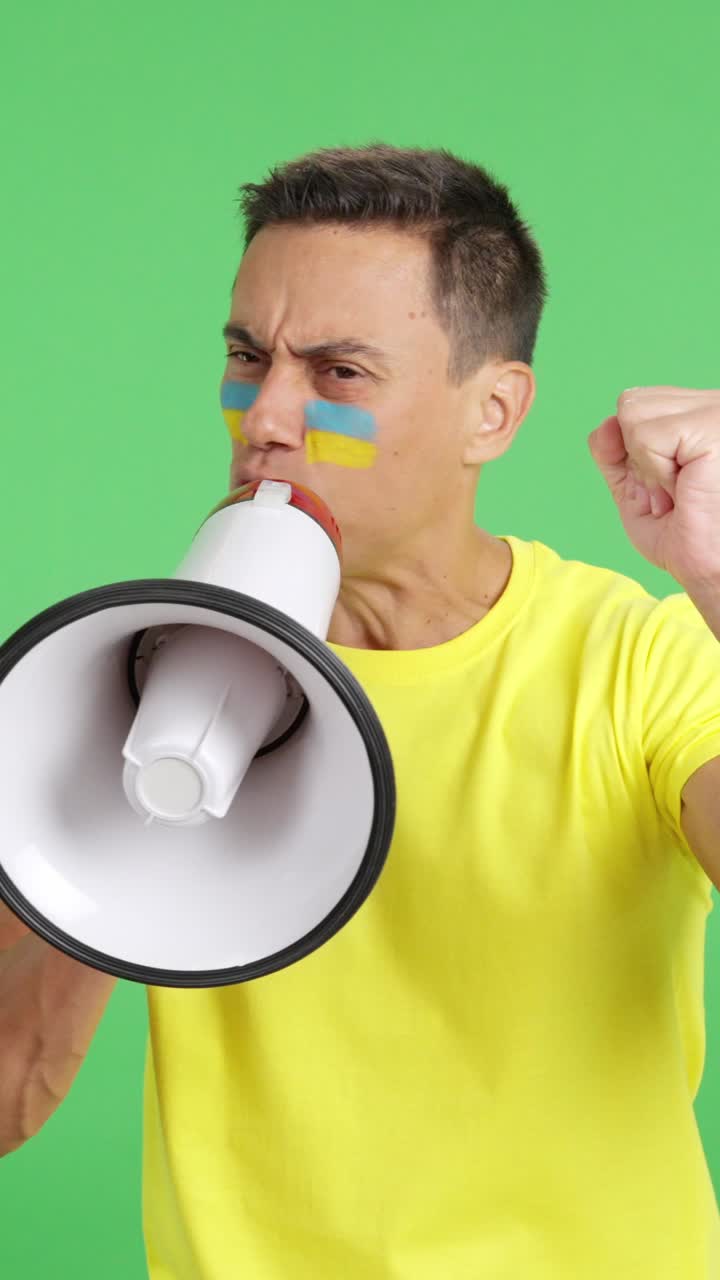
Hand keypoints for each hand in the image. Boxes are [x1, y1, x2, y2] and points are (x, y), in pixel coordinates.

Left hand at [587, 386, 719, 594]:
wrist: (712, 570)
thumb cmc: (684, 535)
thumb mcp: (635, 486)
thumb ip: (614, 451)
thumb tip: (606, 424)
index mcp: (702, 411)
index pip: (638, 402)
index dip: (635, 450)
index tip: (670, 485)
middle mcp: (713, 403)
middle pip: (631, 402)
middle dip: (639, 456)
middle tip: (675, 491)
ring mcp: (715, 410)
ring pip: (632, 413)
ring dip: (647, 466)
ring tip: (680, 490)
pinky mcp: (712, 425)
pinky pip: (645, 436)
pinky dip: (655, 473)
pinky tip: (684, 489)